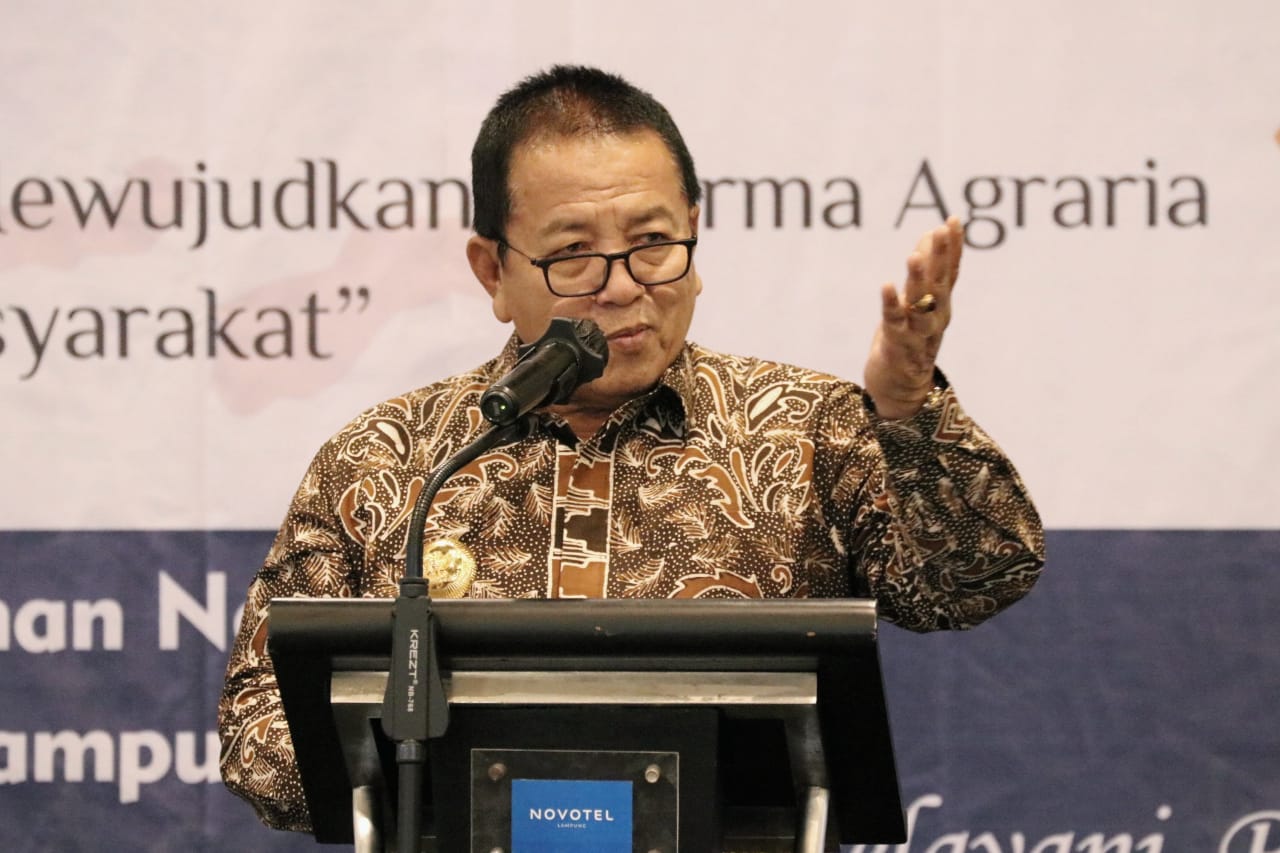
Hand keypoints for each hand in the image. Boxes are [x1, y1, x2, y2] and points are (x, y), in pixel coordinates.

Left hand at [863, 216, 962, 418]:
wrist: (902, 390)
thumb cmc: (909, 340)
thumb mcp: (919, 303)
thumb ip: (927, 271)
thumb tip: (929, 234)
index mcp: (941, 305)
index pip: (951, 272)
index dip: (953, 246)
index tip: (953, 219)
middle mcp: (935, 318)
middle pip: (940, 284)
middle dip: (940, 257)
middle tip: (940, 230)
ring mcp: (918, 333)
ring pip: (920, 304)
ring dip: (917, 280)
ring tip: (913, 256)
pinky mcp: (897, 347)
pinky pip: (894, 323)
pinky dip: (891, 304)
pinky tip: (886, 285)